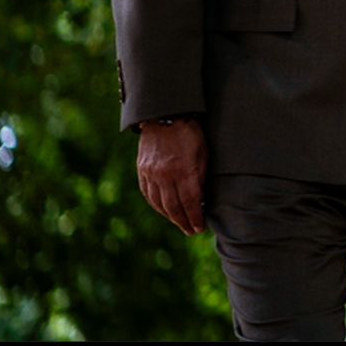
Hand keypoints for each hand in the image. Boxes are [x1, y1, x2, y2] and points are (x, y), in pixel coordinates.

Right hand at [136, 118, 207, 234]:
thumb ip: (201, 176)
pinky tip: (164, 210)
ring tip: (180, 223)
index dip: (195, 217)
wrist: (164, 114)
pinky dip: (156, 205)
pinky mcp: (142, 170)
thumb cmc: (191, 132)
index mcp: (183, 170)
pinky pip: (148, 194)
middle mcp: (164, 175)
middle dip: (184, 222)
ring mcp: (150, 173)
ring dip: (170, 216)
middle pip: (173, 207)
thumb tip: (201, 199)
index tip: (201, 228)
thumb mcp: (203, 152)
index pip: (190, 202)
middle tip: (192, 231)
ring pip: (159, 203)